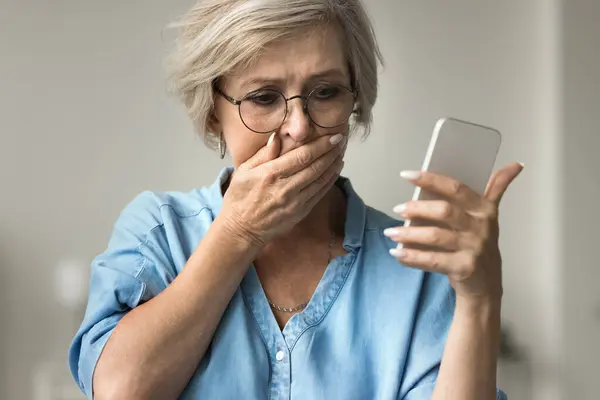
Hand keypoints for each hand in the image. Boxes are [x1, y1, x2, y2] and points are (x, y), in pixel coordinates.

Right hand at [220, 132, 346, 246]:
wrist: (241, 230)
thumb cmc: (239, 198)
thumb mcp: (243, 172)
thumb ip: (263, 154)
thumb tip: (277, 136)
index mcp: (271, 174)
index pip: (303, 156)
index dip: (321, 145)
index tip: (333, 136)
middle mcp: (286, 188)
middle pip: (316, 166)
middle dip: (332, 152)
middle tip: (342, 141)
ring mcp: (295, 202)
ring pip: (321, 180)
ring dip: (334, 165)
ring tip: (341, 152)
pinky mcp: (300, 212)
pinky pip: (319, 193)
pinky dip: (330, 180)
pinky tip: (335, 170)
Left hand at [384, 163, 523, 301]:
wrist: (486, 286)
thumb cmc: (479, 245)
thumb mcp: (489, 217)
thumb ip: (497, 189)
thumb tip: (516, 165)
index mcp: (484, 209)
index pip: (455, 188)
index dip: (431, 179)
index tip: (406, 175)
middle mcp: (481, 227)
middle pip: (444, 211)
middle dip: (417, 208)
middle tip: (397, 209)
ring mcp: (474, 248)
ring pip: (435, 236)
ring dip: (409, 234)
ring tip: (390, 233)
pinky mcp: (464, 268)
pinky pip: (432, 260)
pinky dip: (412, 256)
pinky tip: (397, 253)